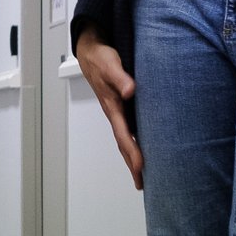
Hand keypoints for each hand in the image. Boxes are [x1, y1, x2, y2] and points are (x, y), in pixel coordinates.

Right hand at [74, 28, 144, 189]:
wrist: (91, 51)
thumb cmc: (100, 57)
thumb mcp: (110, 63)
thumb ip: (120, 77)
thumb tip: (130, 91)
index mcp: (112, 106)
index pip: (123, 135)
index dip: (133, 152)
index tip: (142, 168)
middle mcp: (115, 113)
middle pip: (124, 144)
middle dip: (132, 164)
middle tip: (142, 185)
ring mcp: (118, 112)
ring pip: (126, 139)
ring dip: (133, 157)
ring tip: (143, 175)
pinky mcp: (122, 107)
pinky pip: (129, 130)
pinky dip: (135, 143)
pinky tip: (144, 148)